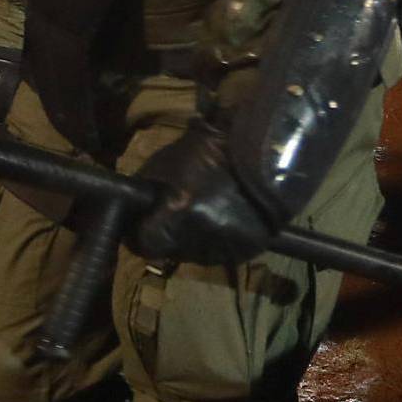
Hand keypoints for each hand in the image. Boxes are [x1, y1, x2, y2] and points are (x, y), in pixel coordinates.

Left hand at [132, 120, 274, 266]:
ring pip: (194, 253)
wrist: (270, 149)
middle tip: (183, 208)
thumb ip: (144, 192)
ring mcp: (224, 248)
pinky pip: (220, 252)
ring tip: (210, 207)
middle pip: (167, 249)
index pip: (141, 243)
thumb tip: (130, 212)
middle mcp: (197, 239)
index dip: (141, 229)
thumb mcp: (167, 162)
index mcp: (175, 215)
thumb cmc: (214, 148)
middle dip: (169, 233)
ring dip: (194, 237)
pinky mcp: (247, 251)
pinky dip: (220, 239)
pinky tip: (228, 215)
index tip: (147, 218)